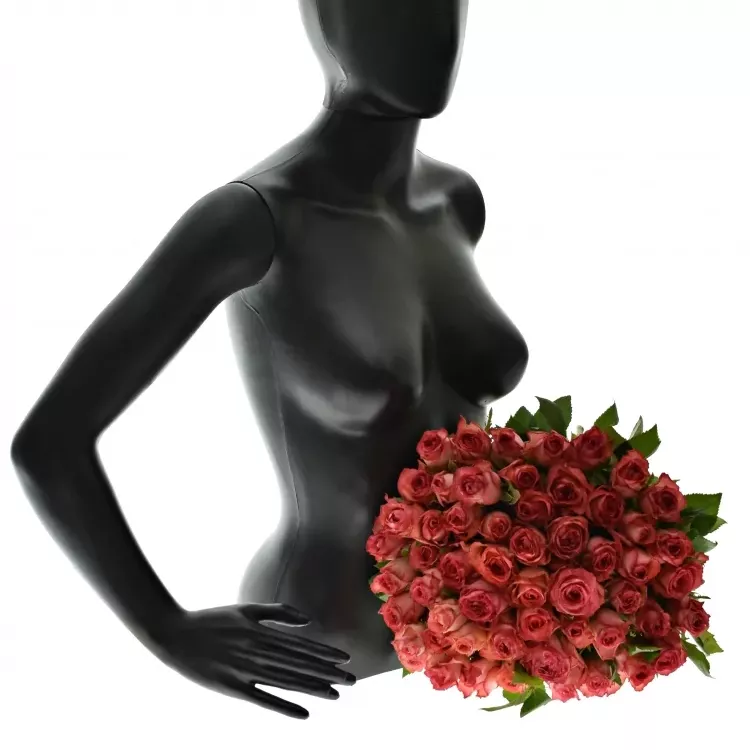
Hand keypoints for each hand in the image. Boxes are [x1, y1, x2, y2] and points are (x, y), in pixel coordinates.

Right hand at [147, 603, 356, 718]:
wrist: (174, 634)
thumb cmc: (213, 619)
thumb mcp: (246, 609)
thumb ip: (278, 613)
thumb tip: (307, 621)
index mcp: (262, 633)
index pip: (301, 646)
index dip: (324, 653)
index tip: (345, 659)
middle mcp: (258, 653)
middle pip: (299, 666)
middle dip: (327, 673)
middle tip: (352, 680)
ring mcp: (245, 672)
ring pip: (287, 683)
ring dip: (313, 689)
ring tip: (336, 694)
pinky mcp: (233, 689)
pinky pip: (263, 701)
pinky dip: (284, 707)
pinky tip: (304, 713)